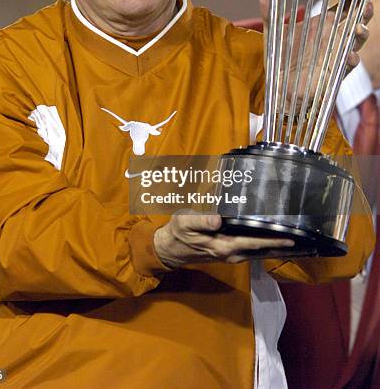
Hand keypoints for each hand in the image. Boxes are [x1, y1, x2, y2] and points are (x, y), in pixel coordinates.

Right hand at [153, 213, 294, 268]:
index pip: (254, 244)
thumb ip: (202, 220)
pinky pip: (252, 251)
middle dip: (281, 247)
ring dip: (275, 249)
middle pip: (261, 251)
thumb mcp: (185, 222)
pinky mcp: (229, 252)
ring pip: (258, 253)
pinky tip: (272, 241)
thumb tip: (219, 218)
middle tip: (304, 242)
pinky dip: (265, 247)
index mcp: (223, 246)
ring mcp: (231, 255)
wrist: (170, 248)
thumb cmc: (178, 232)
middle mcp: (231, 254)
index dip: (273, 241)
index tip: (291, 239)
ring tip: (294, 242)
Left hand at [259, 0, 372, 110]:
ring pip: (356, 42)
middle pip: (355, 22)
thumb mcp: (273, 34)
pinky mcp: (336, 72)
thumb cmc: (279, 58)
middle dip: (364, 14)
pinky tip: (350, 56)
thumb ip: (269, 15)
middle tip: (367, 5)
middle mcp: (332, 38)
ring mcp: (336, 54)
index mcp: (321, 25)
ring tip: (360, 29)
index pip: (342, 9)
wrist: (280, 85)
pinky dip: (351, 59)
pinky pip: (348, 65)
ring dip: (361, 35)